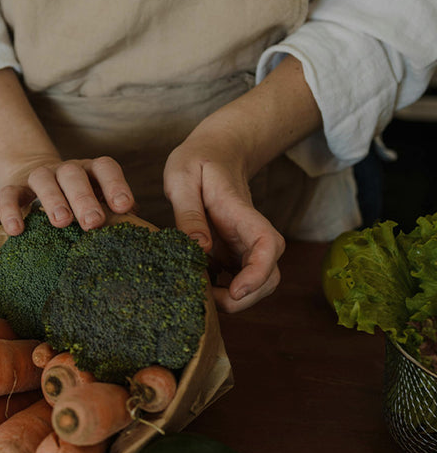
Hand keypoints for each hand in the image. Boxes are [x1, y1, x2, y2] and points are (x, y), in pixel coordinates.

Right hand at [0, 156, 134, 235]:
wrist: (34, 182)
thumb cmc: (77, 201)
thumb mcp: (96, 202)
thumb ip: (113, 213)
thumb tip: (136, 229)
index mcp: (90, 171)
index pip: (105, 168)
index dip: (116, 185)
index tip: (125, 207)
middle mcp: (65, 170)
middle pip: (74, 174)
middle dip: (84, 198)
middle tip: (93, 223)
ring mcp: (39, 176)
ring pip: (43, 179)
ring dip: (53, 200)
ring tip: (61, 222)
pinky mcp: (14, 187)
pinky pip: (9, 194)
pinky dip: (10, 210)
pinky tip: (16, 231)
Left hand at [164, 127, 284, 312]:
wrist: (216, 150)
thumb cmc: (198, 160)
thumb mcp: (182, 177)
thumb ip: (188, 212)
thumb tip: (199, 248)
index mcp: (241, 212)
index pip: (267, 245)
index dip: (258, 273)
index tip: (235, 291)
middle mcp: (249, 232)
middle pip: (269, 275)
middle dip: (245, 299)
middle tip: (207, 301)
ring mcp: (243, 244)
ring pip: (257, 283)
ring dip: (234, 299)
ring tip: (199, 295)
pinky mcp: (232, 251)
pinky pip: (236, 279)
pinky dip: (222, 292)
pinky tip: (197, 286)